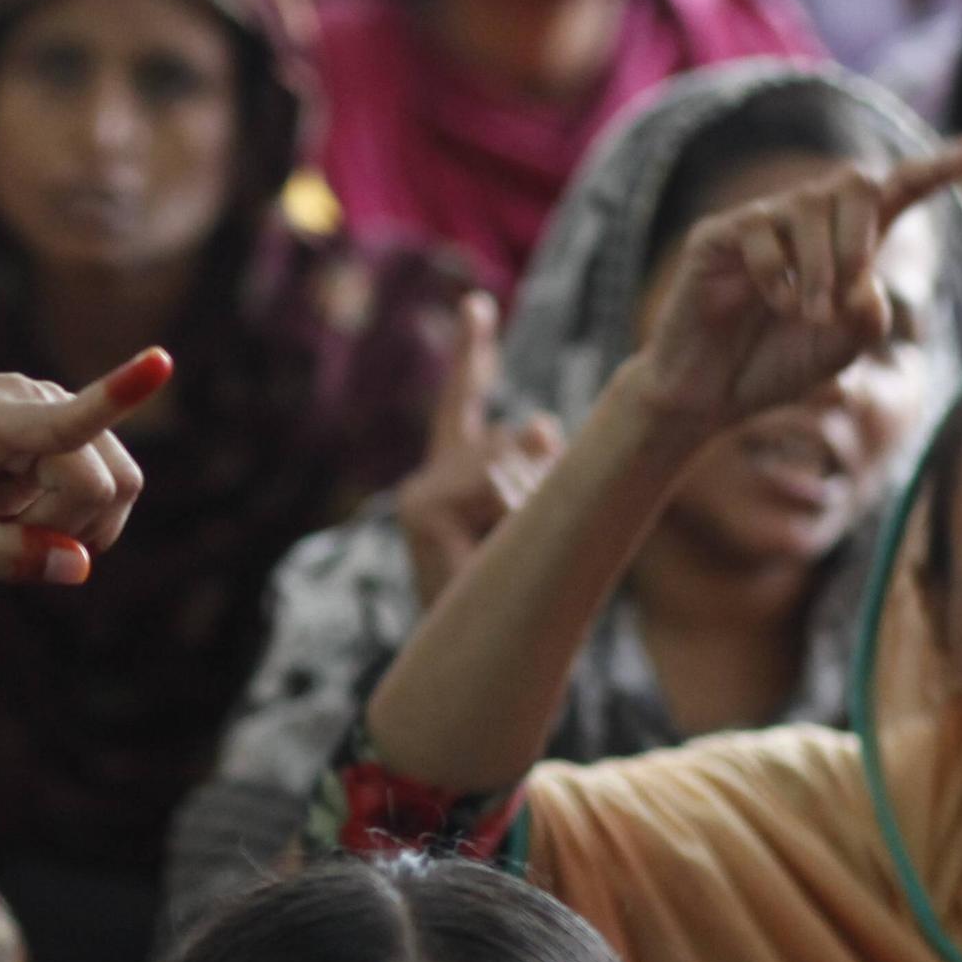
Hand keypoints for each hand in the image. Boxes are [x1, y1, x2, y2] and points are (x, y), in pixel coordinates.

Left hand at [0, 351, 166, 585]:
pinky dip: (78, 522)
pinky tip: (28, 515)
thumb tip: (81, 566)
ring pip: (118, 486)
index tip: (162, 361)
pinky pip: (116, 490)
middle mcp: (27, 397)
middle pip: (98, 481)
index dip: (116, 397)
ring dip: (71, 525)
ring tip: (6, 522)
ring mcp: (54, 409)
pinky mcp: (70, 432)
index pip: (62, 420)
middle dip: (59, 527)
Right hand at [399, 292, 565, 607]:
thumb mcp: (538, 517)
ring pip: (512, 465)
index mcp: (457, 472)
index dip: (471, 350)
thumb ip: (535, 463)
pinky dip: (506, 521)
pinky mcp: (420, 506)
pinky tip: (480, 555)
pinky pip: (493, 487)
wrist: (476, 658)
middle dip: (541, 488)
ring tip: (499, 558)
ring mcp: (422, 490)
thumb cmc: (515, 594)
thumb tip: (538, 419)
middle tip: (513, 548)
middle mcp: (433, 474)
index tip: (476, 304)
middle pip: (520, 440)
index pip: (464, 400)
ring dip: (528, 511)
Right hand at [623, 142, 961, 440]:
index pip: (900, 189)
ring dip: (819, 266)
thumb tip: (862, 279)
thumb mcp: (844, 347)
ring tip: (808, 314)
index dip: (940, 169)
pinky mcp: (716, 237)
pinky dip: (774, 273)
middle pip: (856, 182)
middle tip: (845, 293)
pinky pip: (758, 230)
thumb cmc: (777, 365)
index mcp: (847, 240)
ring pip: (810, 206)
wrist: (708, 396)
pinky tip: (769, 303)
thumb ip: (869, 314)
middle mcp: (806, 221)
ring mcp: (760, 223)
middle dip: (860, 235)